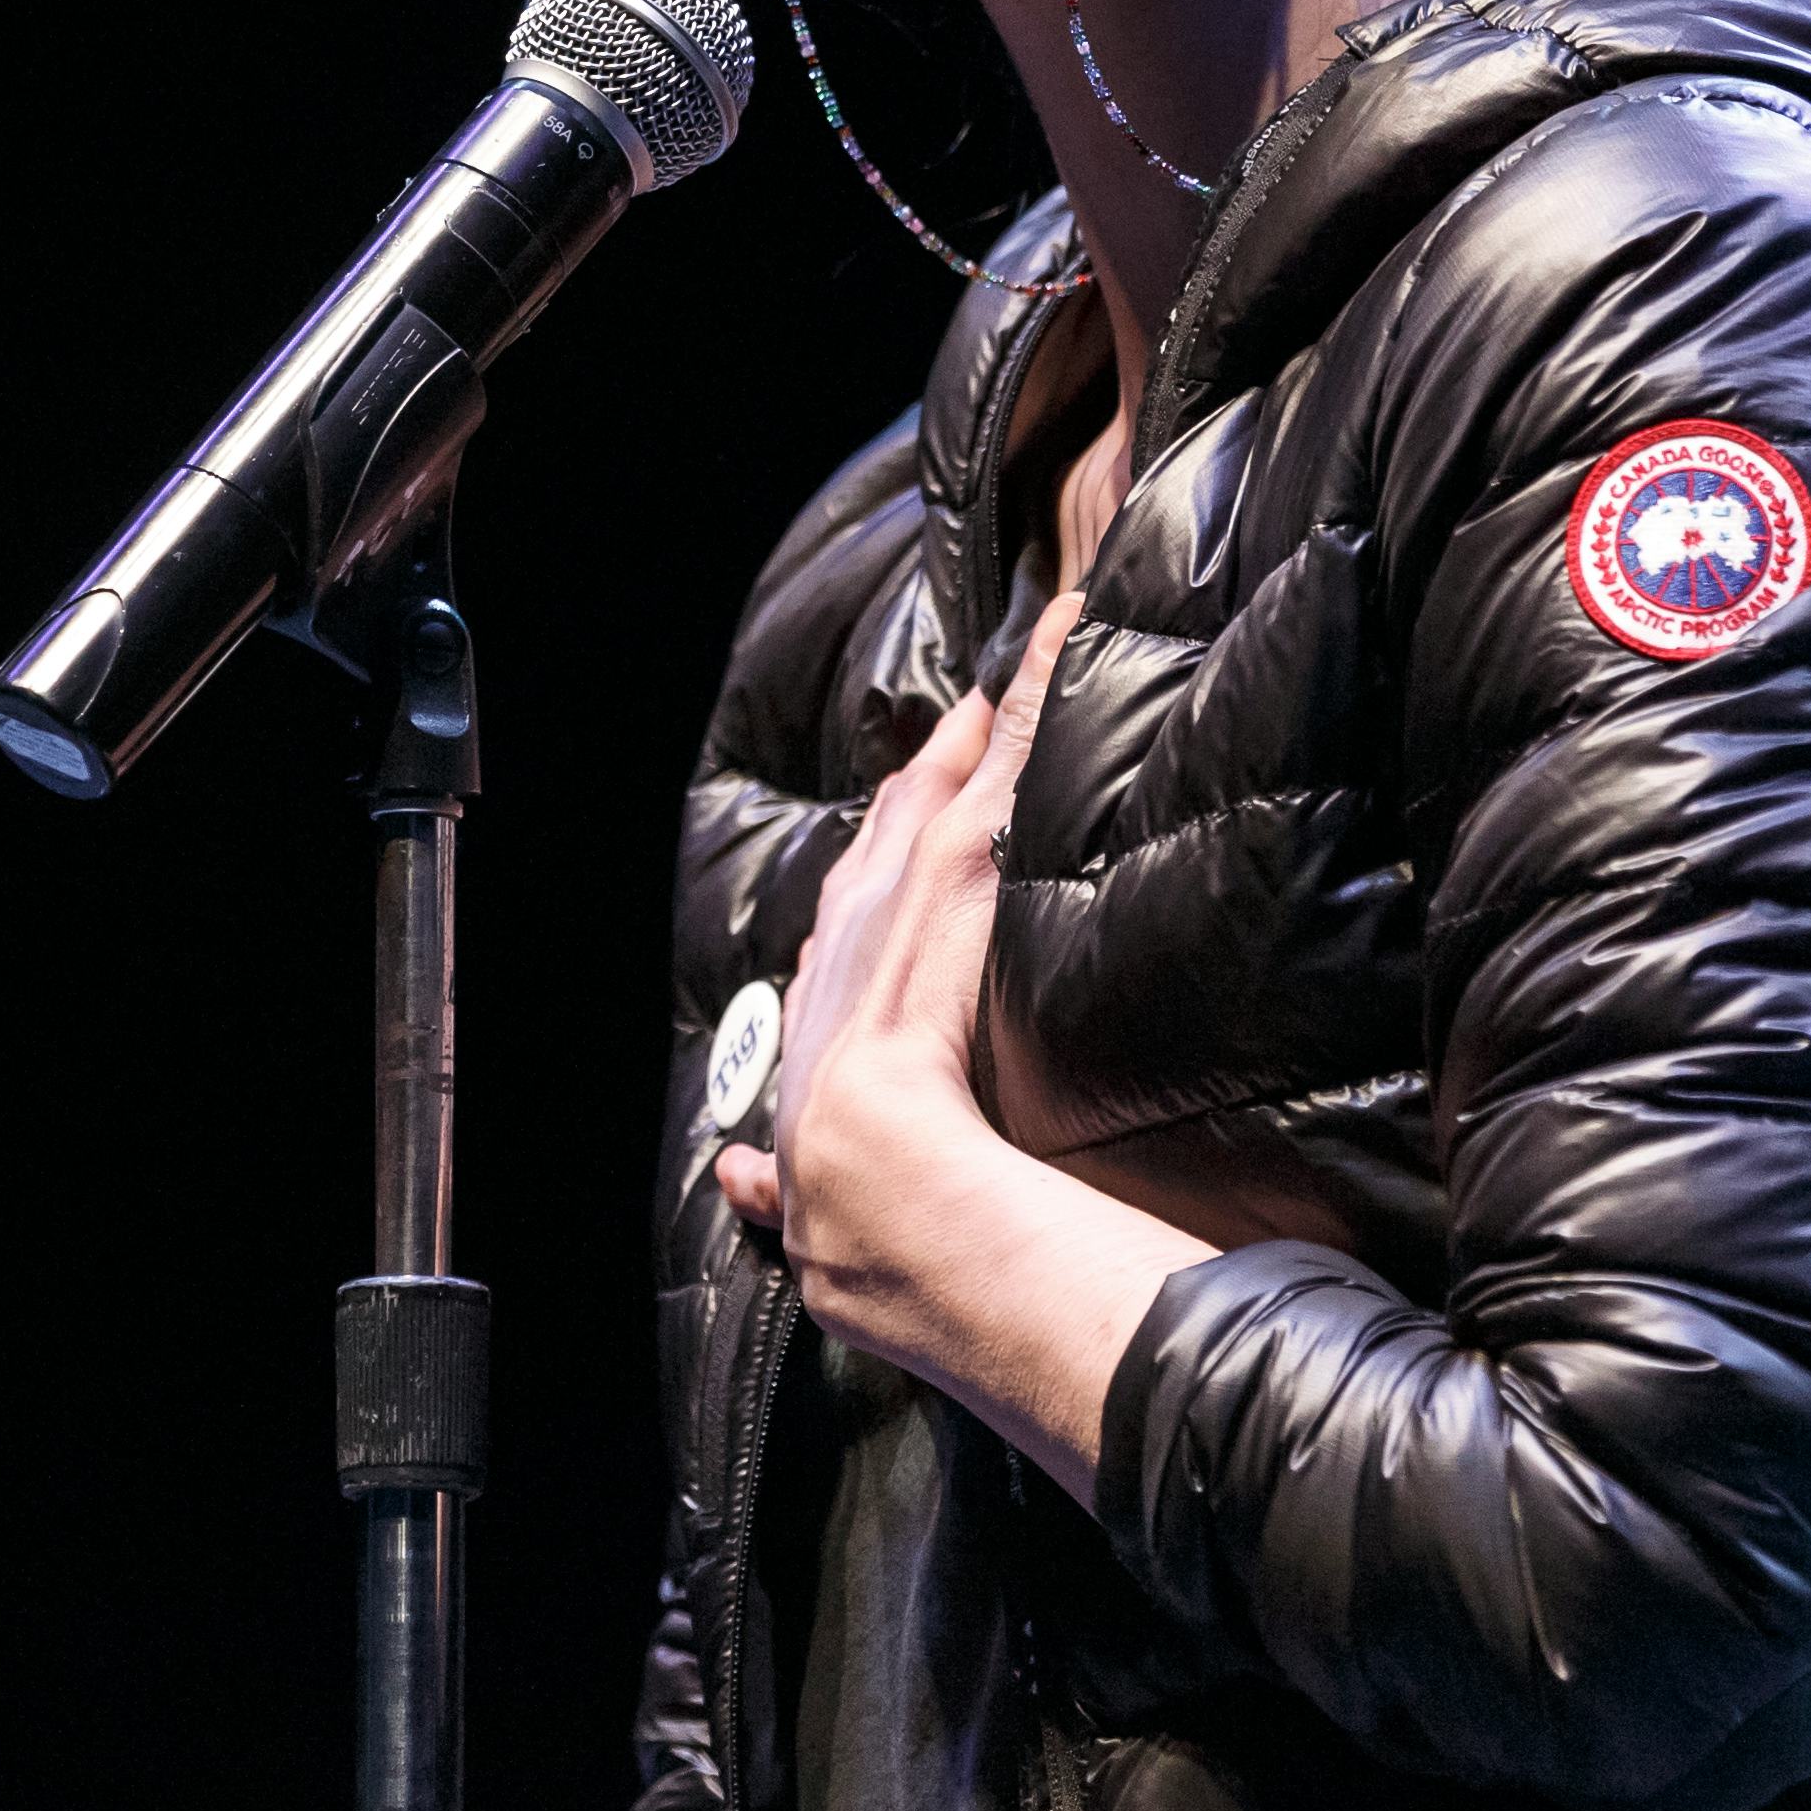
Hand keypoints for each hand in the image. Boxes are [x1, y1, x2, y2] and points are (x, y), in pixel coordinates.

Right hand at [717, 593, 1080, 1261]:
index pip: (857, 906)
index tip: (906, 824)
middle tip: (969, 715)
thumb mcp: (791, 1176)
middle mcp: (860, 922)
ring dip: (991, 713)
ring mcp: (908, 878)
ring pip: (950, 773)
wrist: (869, 1171)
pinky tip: (1068, 626)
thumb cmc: (838, 1185)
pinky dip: (1033, 682)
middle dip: (926, 772)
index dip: (880, 864)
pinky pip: (1008, 747)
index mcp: (829, 988)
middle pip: (895, 824)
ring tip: (1038, 646)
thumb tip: (743, 1178)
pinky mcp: (958, 848)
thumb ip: (769, 1178)